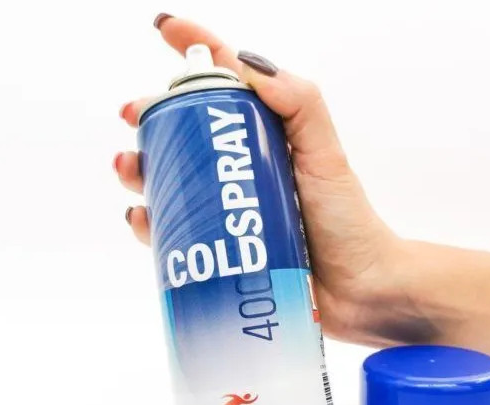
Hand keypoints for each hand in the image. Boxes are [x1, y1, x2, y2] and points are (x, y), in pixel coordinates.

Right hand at [114, 15, 433, 347]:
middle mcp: (241, 171)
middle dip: (153, 122)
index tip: (162, 31)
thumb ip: (299, 105)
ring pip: (172, 182)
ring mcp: (229, 211)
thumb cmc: (348, 222)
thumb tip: (247, 63)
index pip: (226, 84)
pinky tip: (143, 220)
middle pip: (185, 134)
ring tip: (132, 171)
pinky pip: (177, 232)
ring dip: (143, 171)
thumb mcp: (327, 156)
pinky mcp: (221, 250)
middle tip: (134, 123)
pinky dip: (153, 224)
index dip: (193, 53)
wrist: (358, 290)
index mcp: (267, 139)